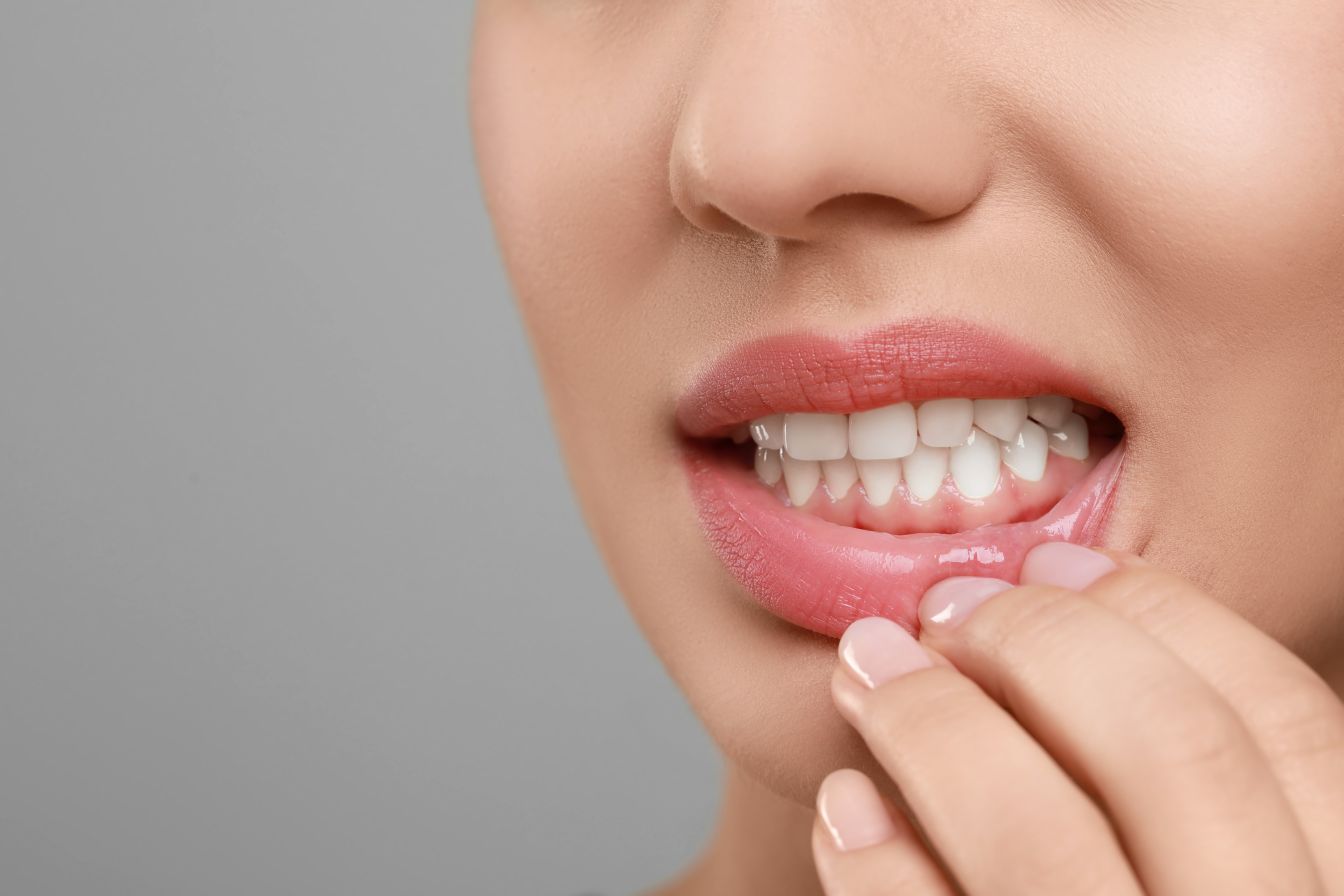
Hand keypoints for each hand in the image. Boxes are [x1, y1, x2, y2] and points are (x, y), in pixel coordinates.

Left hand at [811, 543, 1343, 894]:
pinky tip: (847, 810)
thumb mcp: (1231, 879)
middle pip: (1175, 750)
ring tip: (869, 671)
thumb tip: (1078, 627)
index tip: (1055, 562)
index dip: (1161, 616)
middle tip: (948, 605)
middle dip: (1039, 641)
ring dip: (933, 725)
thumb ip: (1202, 807)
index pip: (1288, 723)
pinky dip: (879, 868)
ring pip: (1038, 838)